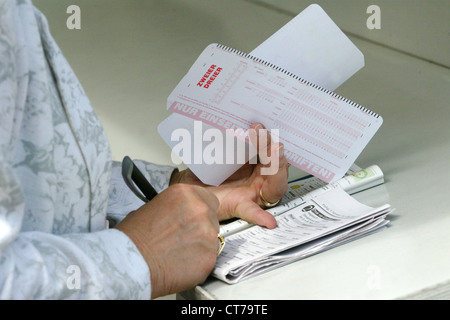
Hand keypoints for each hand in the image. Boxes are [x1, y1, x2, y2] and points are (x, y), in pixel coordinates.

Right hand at [115, 184, 219, 298]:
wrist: (131, 264)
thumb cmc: (134, 238)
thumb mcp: (152, 207)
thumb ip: (175, 208)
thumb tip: (180, 214)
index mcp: (185, 194)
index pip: (208, 198)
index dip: (200, 210)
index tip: (193, 218)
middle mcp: (200, 210)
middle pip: (212, 218)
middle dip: (200, 228)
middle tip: (182, 238)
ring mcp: (208, 233)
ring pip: (212, 239)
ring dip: (200, 245)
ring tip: (178, 252)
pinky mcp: (210, 256)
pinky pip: (209, 257)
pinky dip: (199, 262)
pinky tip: (181, 263)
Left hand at [170, 123, 288, 228]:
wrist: (186, 190)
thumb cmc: (203, 172)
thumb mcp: (215, 151)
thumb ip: (225, 138)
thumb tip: (228, 118)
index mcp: (253, 162)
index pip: (268, 149)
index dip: (267, 139)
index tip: (257, 127)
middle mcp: (257, 177)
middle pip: (275, 165)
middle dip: (273, 149)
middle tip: (263, 135)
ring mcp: (251, 192)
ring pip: (273, 185)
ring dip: (275, 169)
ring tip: (274, 154)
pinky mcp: (240, 205)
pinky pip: (253, 213)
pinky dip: (262, 216)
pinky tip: (269, 221)